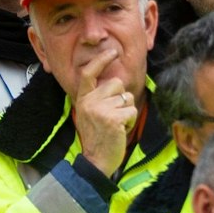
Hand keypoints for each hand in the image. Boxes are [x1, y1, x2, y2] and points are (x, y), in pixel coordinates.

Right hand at [70, 47, 137, 176]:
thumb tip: (115, 82)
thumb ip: (97, 98)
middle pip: (116, 84)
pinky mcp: (113, 119)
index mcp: (82, 99)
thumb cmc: (96, 137)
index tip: (112, 51)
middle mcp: (89, 102)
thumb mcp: (88, 114)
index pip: (89, 73)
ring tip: (116, 124)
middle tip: (113, 116)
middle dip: (121, 98)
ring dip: (127, 111)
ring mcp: (100, 110)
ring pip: (127, 98)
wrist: (95, 161)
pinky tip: (121, 130)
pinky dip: (130, 120)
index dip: (101, 60)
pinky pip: (132, 110)